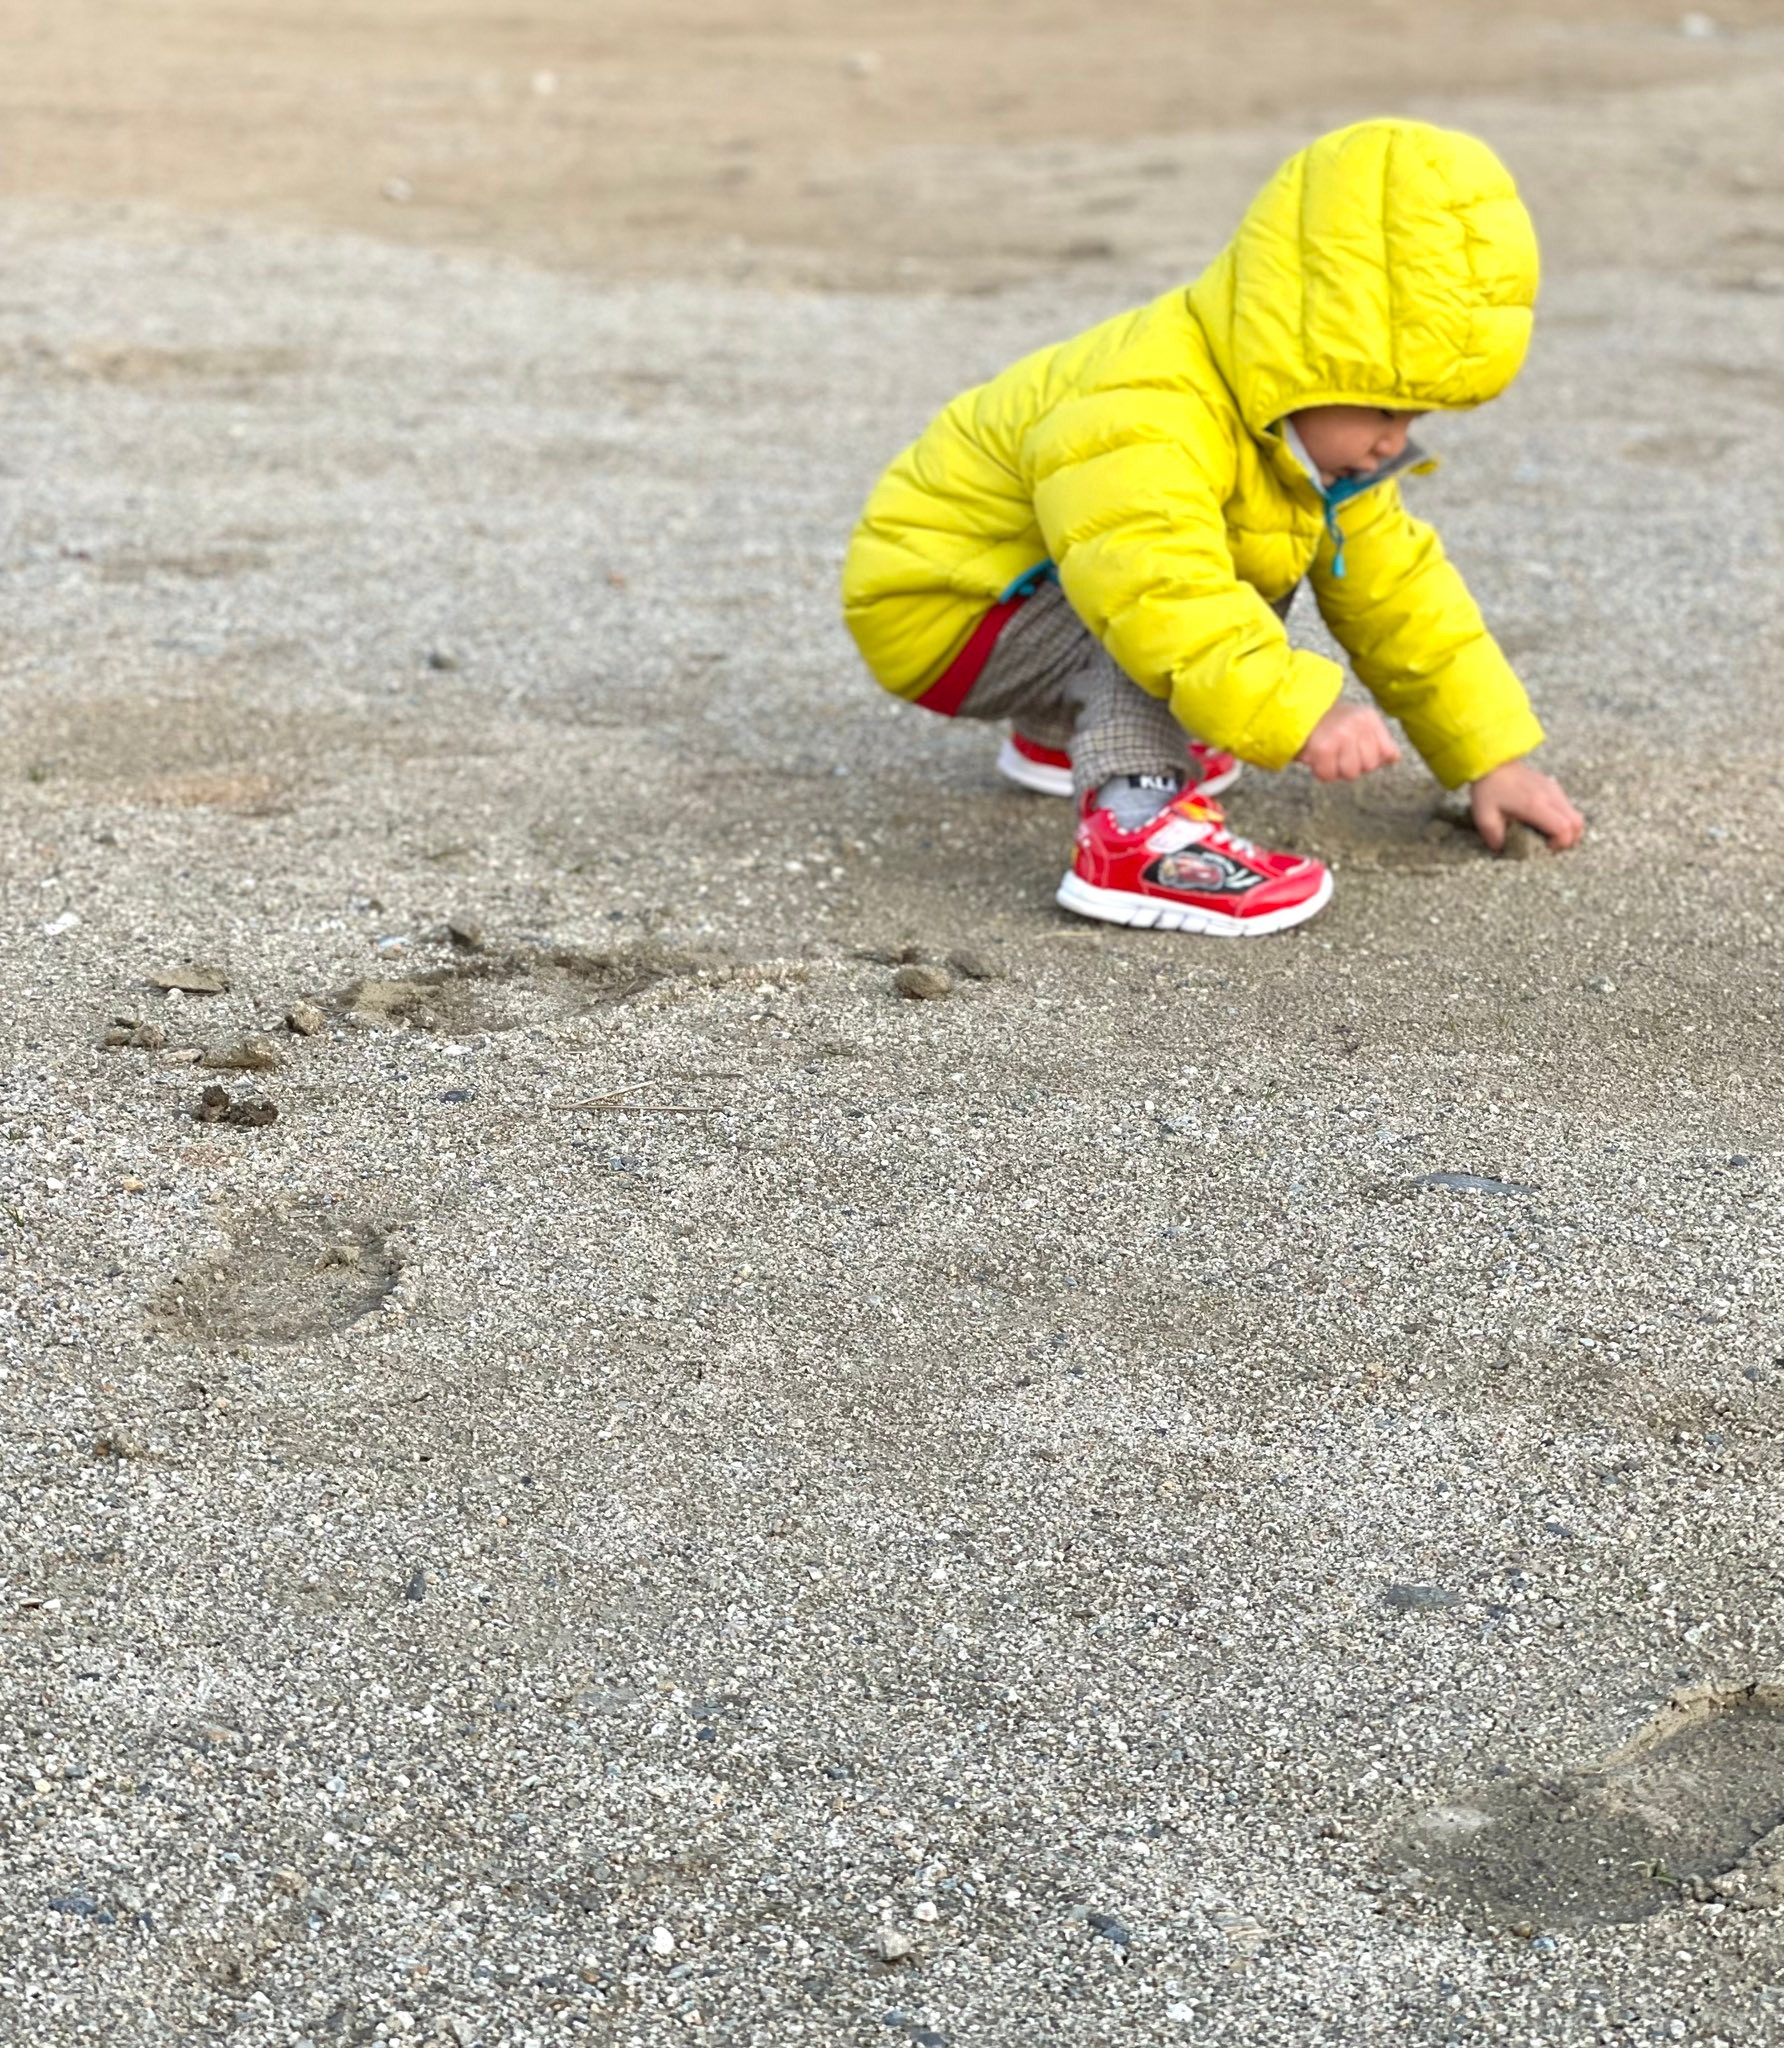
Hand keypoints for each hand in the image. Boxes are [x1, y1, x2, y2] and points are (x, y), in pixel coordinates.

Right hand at [1296, 701, 1401, 782]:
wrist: (1293, 709)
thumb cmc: (1325, 721)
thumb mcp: (1357, 724)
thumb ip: (1378, 740)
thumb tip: (1394, 758)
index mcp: (1369, 717)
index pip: (1387, 752)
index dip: (1372, 759)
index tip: (1357, 753)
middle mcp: (1358, 724)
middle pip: (1369, 766)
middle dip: (1353, 766)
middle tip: (1339, 754)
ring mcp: (1342, 735)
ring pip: (1350, 773)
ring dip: (1337, 770)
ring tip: (1328, 757)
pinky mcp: (1323, 748)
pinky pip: (1329, 775)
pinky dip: (1322, 772)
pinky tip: (1318, 761)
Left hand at [1470, 758, 1584, 851]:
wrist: (1493, 763)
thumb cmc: (1488, 790)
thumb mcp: (1484, 818)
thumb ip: (1495, 838)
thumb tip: (1503, 850)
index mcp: (1534, 805)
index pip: (1563, 828)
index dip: (1561, 843)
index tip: (1546, 847)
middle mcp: (1549, 796)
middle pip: (1577, 822)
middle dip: (1570, 839)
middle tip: (1551, 845)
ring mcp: (1554, 790)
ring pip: (1576, 814)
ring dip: (1569, 829)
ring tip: (1549, 836)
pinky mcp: (1553, 786)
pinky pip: (1568, 807)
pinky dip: (1565, 819)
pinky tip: (1546, 823)